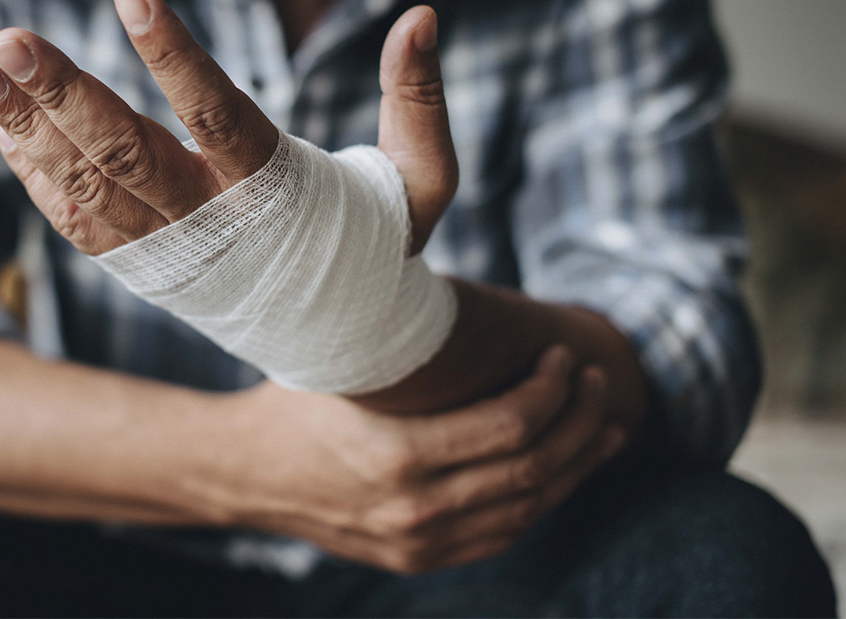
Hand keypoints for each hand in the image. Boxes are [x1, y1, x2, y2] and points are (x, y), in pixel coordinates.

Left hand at [0, 0, 457, 255]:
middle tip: (9, 39)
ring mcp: (169, 250)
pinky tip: (0, 123)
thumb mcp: (422, 180)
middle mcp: (213, 223)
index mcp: (279, 193)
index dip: (174, 58)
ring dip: (26, 127)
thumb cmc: (382, 241)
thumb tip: (423, 14)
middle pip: (127, 153)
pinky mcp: (141, 267)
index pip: (219, 115)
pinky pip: (75, 223)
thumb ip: (418, 99)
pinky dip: (34, 175)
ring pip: (86, 186)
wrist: (342, 341)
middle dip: (63, 95)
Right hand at [217, 346, 626, 573]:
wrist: (241, 474)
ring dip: (575, 464)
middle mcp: (414, 509)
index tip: (564, 356)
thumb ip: (405, 338)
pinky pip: (501, 534)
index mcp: (398, 456)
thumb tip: (469, 286)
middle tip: (597, 382)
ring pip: (528, 509)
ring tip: (604, 426)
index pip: (510, 428)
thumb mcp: (342, 360)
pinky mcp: (418, 558)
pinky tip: (562, 466)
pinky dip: (541, 498)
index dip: (552, 391)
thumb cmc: (293, 400)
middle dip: (579, 422)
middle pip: (532, 470)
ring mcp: (418, 542)